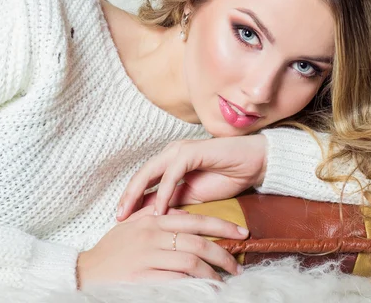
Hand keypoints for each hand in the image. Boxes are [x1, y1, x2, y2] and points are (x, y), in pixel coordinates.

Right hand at [76, 205, 247, 288]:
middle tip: (238, 264)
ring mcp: (148, 256)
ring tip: (224, 280)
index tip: (240, 233)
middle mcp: (152, 235)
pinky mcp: (143, 276)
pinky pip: (177, 280)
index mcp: (153, 220)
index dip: (221, 226)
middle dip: (224, 253)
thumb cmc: (111, 250)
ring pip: (191, 261)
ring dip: (213, 272)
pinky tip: (206, 289)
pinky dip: (195, 284)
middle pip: (198, 241)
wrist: (85, 272)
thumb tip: (181, 212)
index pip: (195, 220)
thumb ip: (154, 216)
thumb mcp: (132, 226)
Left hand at [116, 134, 267, 221]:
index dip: (131, 198)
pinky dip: (164, 192)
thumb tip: (152, 217)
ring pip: (151, 172)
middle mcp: (171, 153)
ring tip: (130, 214)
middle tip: (117, 217)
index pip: (144, 181)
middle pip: (141, 175)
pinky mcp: (191, 152)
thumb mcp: (194, 196)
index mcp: (170, 162)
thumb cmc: (227, 177)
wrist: (253, 164)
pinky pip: (172, 173)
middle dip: (127, 196)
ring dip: (138, 193)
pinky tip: (159, 209)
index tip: (121, 219)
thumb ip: (175, 202)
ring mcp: (180, 150)